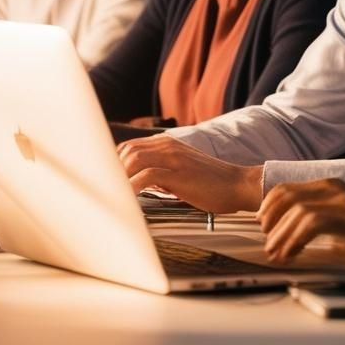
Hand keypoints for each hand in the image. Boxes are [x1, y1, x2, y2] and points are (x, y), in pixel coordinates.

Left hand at [116, 135, 262, 213]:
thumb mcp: (182, 171)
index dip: (114, 163)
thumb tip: (139, 183)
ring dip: (119, 178)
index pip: (129, 146)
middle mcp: (167, 146)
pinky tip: (129, 200)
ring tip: (114, 195)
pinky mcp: (178, 173)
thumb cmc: (211, 184)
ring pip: (133, 159)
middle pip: (126, 150)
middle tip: (106, 191)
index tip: (106, 181)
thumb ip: (162, 171)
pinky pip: (146, 176)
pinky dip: (133, 187)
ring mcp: (173, 158)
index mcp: (167, 144)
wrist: (238, 185)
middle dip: (112, 170)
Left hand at [258, 178, 344, 271]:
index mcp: (331, 185)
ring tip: (276, 254)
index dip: (268, 208)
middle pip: (286, 196)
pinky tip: (290, 254)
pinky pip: (311, 224)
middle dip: (269, 220)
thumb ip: (323, 219)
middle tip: (267, 243)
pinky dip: (294, 239)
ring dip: (280, 234)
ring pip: (296, 210)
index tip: (264, 228)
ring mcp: (344, 201)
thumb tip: (293, 233)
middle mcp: (335, 188)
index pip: (286, 189)